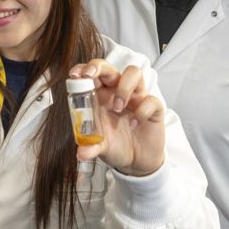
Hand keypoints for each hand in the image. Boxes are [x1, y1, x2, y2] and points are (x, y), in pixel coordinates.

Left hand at [67, 60, 165, 176]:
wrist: (137, 161)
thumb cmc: (116, 145)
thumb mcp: (100, 147)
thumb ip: (91, 147)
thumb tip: (82, 154)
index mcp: (101, 97)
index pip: (92, 74)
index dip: (83, 69)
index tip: (75, 75)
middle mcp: (118, 92)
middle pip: (110, 67)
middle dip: (98, 67)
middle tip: (89, 76)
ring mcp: (137, 98)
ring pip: (134, 73)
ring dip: (123, 87)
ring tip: (117, 108)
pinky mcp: (153, 108)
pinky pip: (151, 100)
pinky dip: (142, 111)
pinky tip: (133, 124)